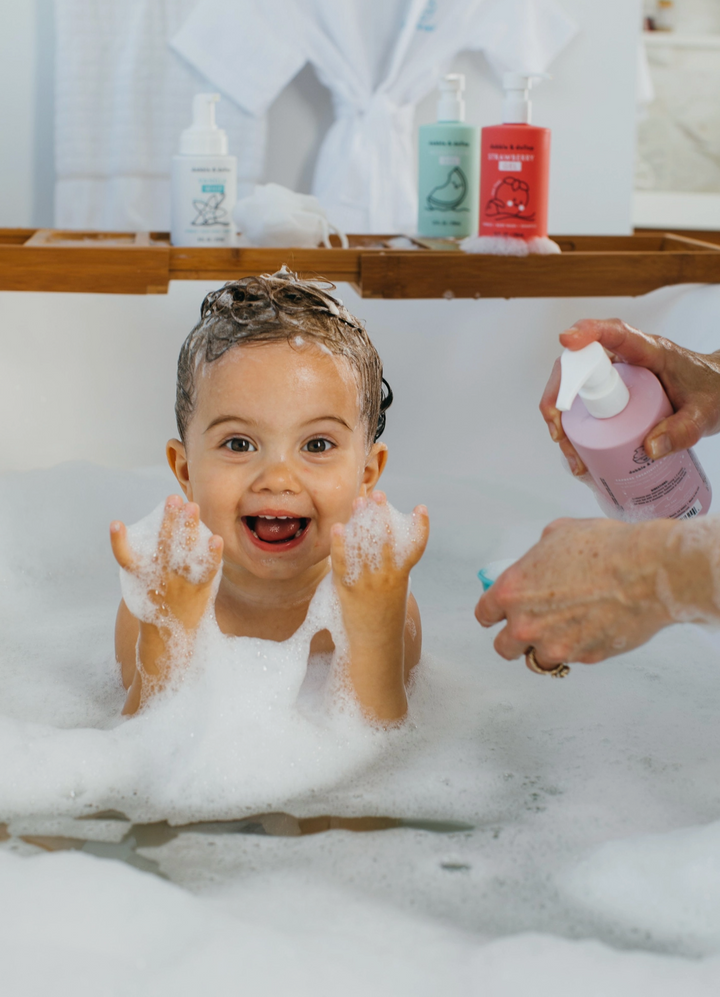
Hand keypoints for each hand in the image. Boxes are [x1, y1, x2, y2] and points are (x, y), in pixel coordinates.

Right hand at [110, 494, 222, 633]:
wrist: (171, 638)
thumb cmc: (157, 604)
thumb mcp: (144, 586)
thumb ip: (148, 562)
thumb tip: (163, 527)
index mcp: (141, 578)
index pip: (125, 558)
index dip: (118, 542)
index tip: (115, 524)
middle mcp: (159, 578)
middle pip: (161, 545)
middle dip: (168, 520)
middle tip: (172, 499)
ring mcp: (180, 583)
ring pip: (183, 552)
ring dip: (188, 528)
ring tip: (192, 506)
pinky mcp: (199, 588)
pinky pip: (207, 570)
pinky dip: (211, 555)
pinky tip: (216, 539)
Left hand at [330, 491, 428, 720]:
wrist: (375, 656)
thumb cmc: (383, 630)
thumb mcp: (393, 601)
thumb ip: (389, 578)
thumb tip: (378, 556)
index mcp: (401, 580)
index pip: (415, 549)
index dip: (420, 528)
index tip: (421, 508)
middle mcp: (387, 579)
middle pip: (387, 539)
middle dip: (382, 515)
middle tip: (379, 494)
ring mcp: (368, 584)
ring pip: (366, 546)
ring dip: (362, 522)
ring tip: (360, 501)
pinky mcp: (348, 592)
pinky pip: (343, 564)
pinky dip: (340, 545)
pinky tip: (338, 529)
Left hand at [474, 517, 674, 668]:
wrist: (645, 570)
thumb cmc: (604, 547)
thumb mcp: (558, 534)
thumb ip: (538, 554)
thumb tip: (541, 561)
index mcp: (512, 591)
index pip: (485, 614)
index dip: (493, 614)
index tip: (498, 615)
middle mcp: (526, 624)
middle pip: (503, 647)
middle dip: (515, 639)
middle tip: (531, 628)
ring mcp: (555, 645)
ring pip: (538, 660)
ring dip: (546, 649)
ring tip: (563, 632)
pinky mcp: (584, 658)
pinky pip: (573, 659)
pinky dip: (578, 649)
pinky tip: (591, 629)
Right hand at [540, 319, 719, 476]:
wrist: (715, 394)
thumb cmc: (712, 393)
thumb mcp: (705, 415)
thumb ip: (683, 431)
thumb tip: (649, 449)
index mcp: (649, 351)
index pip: (614, 333)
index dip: (588, 332)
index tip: (567, 339)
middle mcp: (625, 360)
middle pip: (578, 365)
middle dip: (559, 396)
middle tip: (560, 433)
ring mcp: (615, 378)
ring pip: (575, 389)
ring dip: (562, 420)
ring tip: (573, 456)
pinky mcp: (612, 396)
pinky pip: (585, 406)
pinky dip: (574, 430)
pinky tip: (580, 456)